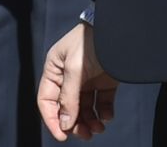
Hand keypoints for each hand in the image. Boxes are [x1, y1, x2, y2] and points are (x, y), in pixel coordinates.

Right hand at [38, 22, 118, 140]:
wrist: (119, 31)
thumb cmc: (89, 43)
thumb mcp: (75, 69)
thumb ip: (69, 97)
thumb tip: (64, 122)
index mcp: (54, 71)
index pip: (46, 100)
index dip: (51, 119)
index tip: (61, 135)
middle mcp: (68, 78)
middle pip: (66, 108)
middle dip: (74, 123)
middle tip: (85, 135)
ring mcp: (86, 81)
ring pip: (84, 109)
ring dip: (90, 121)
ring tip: (99, 128)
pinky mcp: (104, 83)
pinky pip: (101, 104)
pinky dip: (104, 113)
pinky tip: (108, 115)